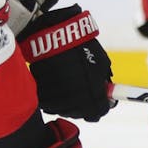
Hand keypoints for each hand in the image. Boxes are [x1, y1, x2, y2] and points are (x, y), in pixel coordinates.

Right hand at [18, 5, 113, 120]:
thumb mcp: (101, 62)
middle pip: (78, 113)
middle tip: (82, 102)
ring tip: (66, 94)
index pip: (98, 112)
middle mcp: (75, 96)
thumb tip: (106, 93)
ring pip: (60, 109)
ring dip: (64, 105)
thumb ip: (104, 81)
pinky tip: (54, 90)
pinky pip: (47, 101)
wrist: (57, 33)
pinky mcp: (41, 89)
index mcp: (92, 90)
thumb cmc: (82, 46)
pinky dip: (50, 99)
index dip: (99, 111)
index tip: (98, 108)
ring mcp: (57, 93)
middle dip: (82, 109)